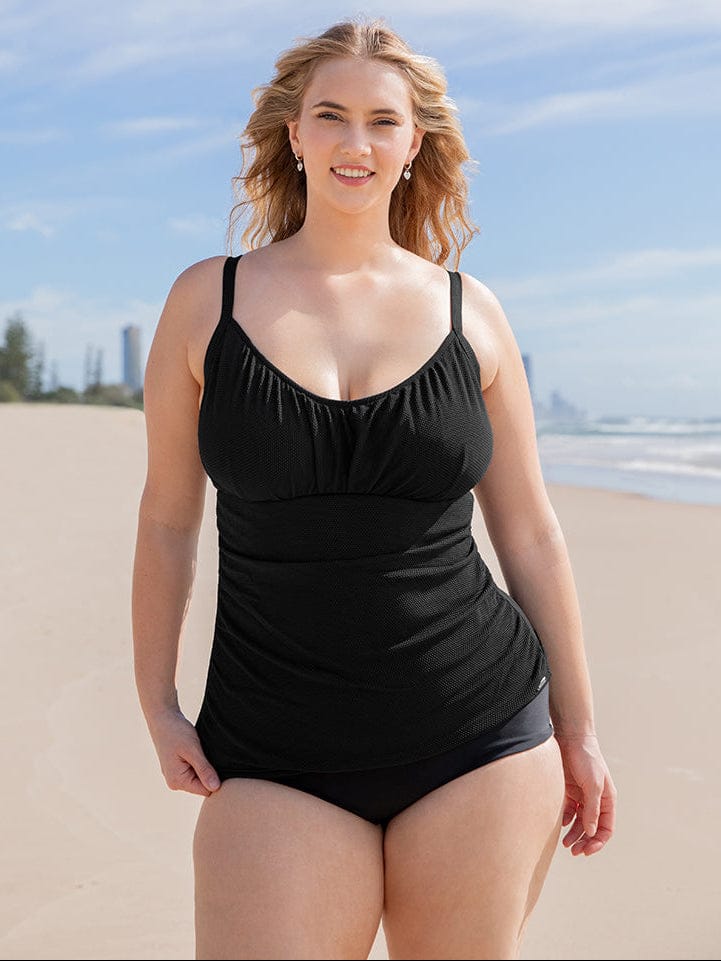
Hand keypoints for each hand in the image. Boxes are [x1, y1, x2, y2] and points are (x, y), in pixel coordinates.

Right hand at [146, 707, 220, 796]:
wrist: (163, 717)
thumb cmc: (176, 732)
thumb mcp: (193, 750)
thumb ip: (204, 770)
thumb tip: (215, 788)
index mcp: (177, 781)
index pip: (205, 790)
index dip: (215, 778)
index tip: (216, 762)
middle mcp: (175, 782)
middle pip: (202, 785)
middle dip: (209, 771)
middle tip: (207, 754)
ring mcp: (176, 775)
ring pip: (199, 777)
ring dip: (204, 765)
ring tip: (200, 750)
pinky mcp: (178, 767)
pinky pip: (194, 770)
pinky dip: (199, 761)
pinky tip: (197, 750)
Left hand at [554, 732, 616, 856]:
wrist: (570, 737)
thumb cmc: (586, 758)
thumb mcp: (592, 784)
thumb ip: (592, 808)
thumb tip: (591, 832)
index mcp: (607, 800)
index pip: (606, 828)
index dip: (598, 842)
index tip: (587, 851)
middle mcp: (595, 800)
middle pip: (592, 828)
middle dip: (585, 841)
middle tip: (574, 851)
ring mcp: (581, 796)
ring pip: (579, 822)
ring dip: (574, 834)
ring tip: (566, 843)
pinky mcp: (568, 791)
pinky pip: (568, 811)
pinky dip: (565, 820)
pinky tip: (560, 825)